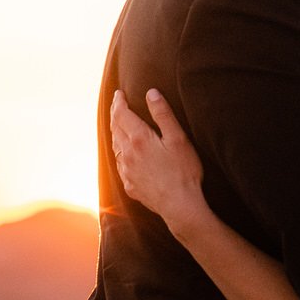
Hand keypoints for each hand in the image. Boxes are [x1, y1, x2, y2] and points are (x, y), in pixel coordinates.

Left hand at [110, 89, 207, 232]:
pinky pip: (120, 165)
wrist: (179, 206)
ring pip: (115, 147)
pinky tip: (125, 154)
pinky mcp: (130, 186)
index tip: (118, 93)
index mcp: (139, 139)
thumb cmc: (183, 171)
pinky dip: (120, 153)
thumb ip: (163, 114)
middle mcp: (128, 154)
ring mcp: (127, 172)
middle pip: (115, 129)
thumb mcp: (178, 138)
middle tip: (117, 104)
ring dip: (115, 133)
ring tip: (118, 125)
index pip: (122, 115)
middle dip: (115, 114)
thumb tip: (151, 93)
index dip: (119, 102)